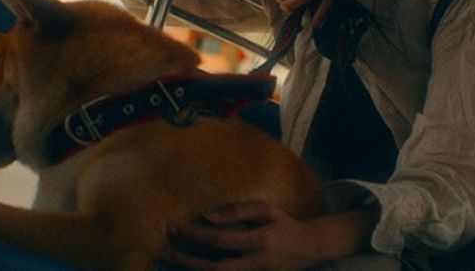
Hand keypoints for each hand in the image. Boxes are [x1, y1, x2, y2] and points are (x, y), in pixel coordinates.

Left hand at [165, 201, 323, 269]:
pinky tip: (192, 267)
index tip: (176, 228)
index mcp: (260, 240)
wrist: (309, 249)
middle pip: (216, 269)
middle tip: (165, 250)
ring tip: (172, 259)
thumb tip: (208, 216)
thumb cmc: (285, 224)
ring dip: (194, 270)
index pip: (222, 240)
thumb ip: (238, 211)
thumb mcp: (267, 210)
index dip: (197, 236)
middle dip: (187, 261)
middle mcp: (256, 263)